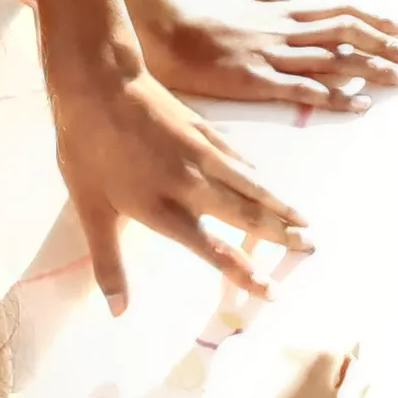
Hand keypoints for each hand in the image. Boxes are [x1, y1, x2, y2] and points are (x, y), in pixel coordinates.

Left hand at [48, 55, 310, 312]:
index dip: (246, 274)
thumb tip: (118, 312)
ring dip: (280, 204)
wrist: (99, 84)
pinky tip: (266, 181)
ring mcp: (203, 154)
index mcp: (163, 209)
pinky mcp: (205, 129)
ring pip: (252, 185)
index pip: (215, 250)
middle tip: (311, 245)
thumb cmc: (87, 150)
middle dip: (281, 234)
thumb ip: (108, 264)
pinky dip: (258, 175)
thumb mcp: (90, 210)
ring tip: (304, 219)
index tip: (272, 291)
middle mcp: (192, 185)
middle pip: (246, 215)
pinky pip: (240, 159)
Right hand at [124, 0, 397, 110]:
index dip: (373, 19)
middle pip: (347, 34)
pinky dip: (337, 96)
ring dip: (372, 70)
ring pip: (334, 60)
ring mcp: (274, 56)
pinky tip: (360, 104)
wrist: (169, 29)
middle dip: (383, 46)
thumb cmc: (202, 14)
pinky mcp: (259, 80)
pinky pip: (306, 89)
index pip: (339, 11)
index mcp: (283, 14)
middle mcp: (286, 32)